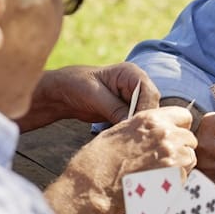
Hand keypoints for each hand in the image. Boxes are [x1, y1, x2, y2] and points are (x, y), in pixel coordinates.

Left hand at [19, 63, 159, 130]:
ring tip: (127, 140)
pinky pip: (135, 122)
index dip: (145, 110)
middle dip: (142, 120)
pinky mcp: (127, 111)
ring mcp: (133, 99)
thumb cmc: (76, 85)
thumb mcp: (95, 96)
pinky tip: (124, 139)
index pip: (149, 93)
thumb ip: (115, 109)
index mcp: (131, 73)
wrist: (63, 92)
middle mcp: (137, 85)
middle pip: (150, 106)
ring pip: (144, 116)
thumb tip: (131, 124)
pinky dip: (130, 130)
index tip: (135, 126)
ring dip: (137, 127)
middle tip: (133, 137)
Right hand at [46, 106, 196, 213]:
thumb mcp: (120, 131)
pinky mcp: (175, 178)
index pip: (184, 115)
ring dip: (181, 166)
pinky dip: (176, 182)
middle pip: (190, 138)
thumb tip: (157, 130)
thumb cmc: (98, 161)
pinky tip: (159, 185)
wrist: (92, 187)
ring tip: (160, 174)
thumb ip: (145, 128)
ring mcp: (172, 156)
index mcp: (151, 119)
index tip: (173, 137)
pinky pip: (186, 177)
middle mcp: (165, 134)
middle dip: (181, 148)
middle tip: (163, 160)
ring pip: (191, 158)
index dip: (179, 127)